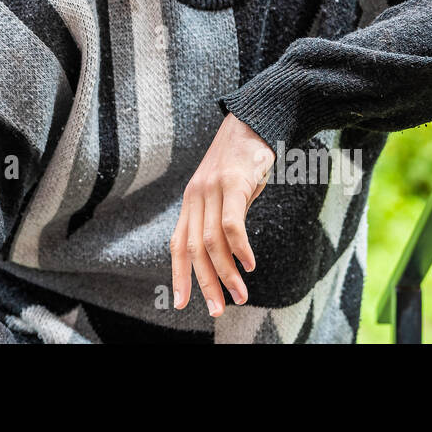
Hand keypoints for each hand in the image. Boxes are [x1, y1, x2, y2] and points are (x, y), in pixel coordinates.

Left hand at [170, 113, 275, 315]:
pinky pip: (232, 223)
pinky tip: (249, 265)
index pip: (178, 244)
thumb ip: (221, 218)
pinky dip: (239, 248)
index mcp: (191, 201)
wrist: (254, 121)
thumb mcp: (226, 192)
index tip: (182, 303)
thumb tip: (226, 255)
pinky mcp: (233, 183)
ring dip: (226, 273)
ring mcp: (213, 189)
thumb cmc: (243, 161)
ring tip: (240, 295)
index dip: (179, 275)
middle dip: (204, 284)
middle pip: (193, 249)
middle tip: (217, 310)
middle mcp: (196, 196)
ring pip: (212, 242)